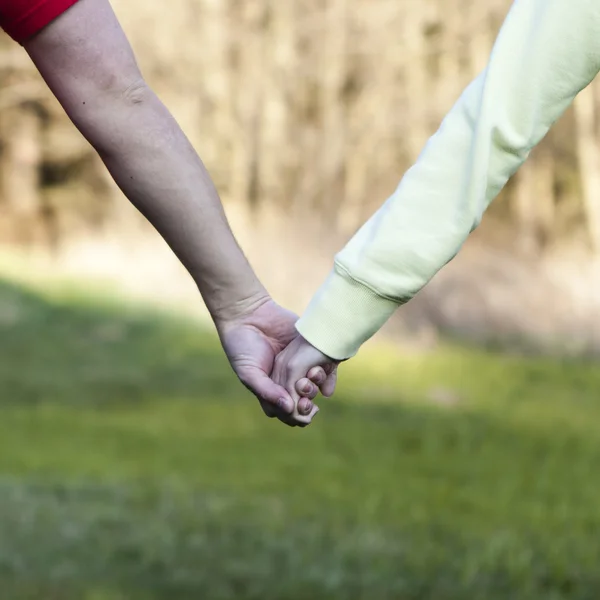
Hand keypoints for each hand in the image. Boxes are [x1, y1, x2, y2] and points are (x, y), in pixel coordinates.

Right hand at [216, 297, 334, 426]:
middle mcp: (286, 381)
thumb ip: (266, 391)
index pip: (286, 412)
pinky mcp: (309, 351)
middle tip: (308, 402)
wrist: (250, 313)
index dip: (293, 416)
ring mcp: (299, 366)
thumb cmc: (243, 346)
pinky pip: (324, 367)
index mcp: (270, 390)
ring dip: (315, 389)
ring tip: (310, 380)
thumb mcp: (249, 372)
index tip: (296, 409)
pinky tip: (323, 372)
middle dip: (306, 406)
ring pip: (314, 387)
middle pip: (302, 403)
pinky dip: (327, 374)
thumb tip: (289, 408)